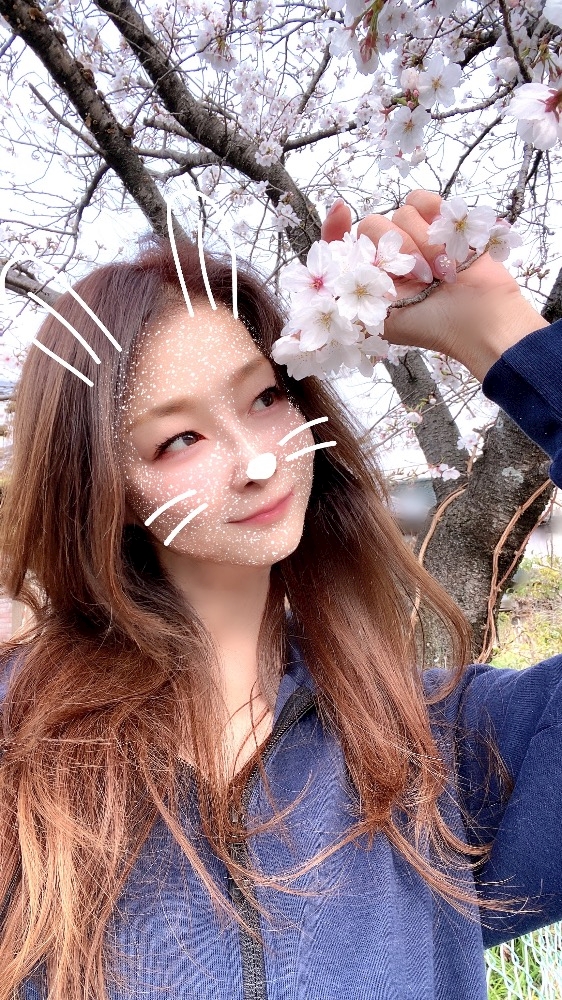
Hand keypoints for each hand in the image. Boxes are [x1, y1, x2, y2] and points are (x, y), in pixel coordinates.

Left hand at [321, 190, 547, 382]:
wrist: (476, 320)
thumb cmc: (427, 326)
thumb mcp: (370, 323)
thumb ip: (338, 301)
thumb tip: (298, 317)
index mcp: (367, 275)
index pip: (338, 243)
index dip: (334, 228)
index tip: (341, 212)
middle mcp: (388, 253)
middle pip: (370, 225)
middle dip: (395, 254)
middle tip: (418, 280)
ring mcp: (415, 235)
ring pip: (399, 213)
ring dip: (422, 246)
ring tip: (439, 272)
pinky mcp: (441, 220)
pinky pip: (421, 199)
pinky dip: (434, 220)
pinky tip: (448, 246)